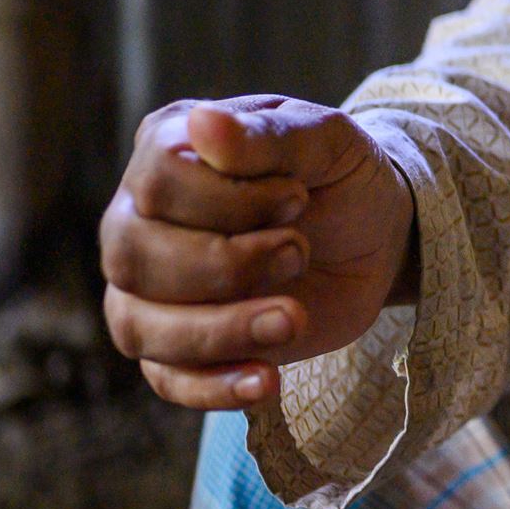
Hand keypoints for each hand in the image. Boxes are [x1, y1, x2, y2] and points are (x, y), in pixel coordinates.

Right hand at [98, 95, 416, 410]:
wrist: (376, 234)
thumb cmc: (339, 175)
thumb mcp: (325, 140)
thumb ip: (268, 134)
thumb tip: (203, 121)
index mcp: (167, 152)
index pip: (156, 181)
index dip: (228, 199)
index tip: (297, 197)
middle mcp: (139, 220)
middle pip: (133, 256)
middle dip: (225, 264)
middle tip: (299, 250)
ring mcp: (150, 289)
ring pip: (140, 325)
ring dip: (220, 329)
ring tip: (295, 318)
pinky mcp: (179, 347)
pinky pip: (167, 380)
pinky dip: (213, 387)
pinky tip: (267, 382)